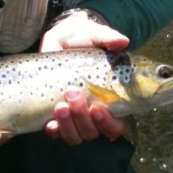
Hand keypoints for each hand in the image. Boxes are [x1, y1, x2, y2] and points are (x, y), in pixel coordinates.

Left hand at [40, 8, 129, 144]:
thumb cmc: (84, 40)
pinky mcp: (55, 115)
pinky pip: (56, 132)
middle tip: (73, 95)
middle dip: (83, 118)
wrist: (61, 39)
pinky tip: (49, 122)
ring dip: (68, 125)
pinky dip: (54, 130)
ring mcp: (74, 117)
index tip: (98, 109)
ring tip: (60, 105)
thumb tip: (122, 41)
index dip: (108, 124)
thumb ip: (108, 39)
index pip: (116, 125)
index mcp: (110, 100)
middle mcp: (93, 114)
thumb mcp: (95, 36)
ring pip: (75, 135)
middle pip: (93, 132)